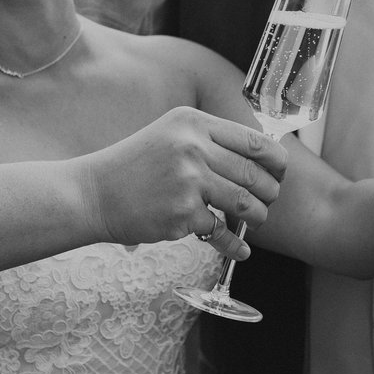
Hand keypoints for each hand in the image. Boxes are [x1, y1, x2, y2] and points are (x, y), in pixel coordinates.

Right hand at [85, 107, 285, 258]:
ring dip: (257, 217)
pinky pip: (222, 232)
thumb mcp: (170, 136)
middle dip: (269, 193)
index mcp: (194, 123)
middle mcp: (193, 148)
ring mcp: (188, 181)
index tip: (279, 174)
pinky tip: (240, 249)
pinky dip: (235, 244)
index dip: (276, 162)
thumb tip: (259, 159)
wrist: (94, 193)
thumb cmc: (135, 167)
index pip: (255, 141)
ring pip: (245, 203)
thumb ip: (210, 141)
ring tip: (254, 221)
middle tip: (267, 202)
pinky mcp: (182, 213)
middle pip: (255, 174)